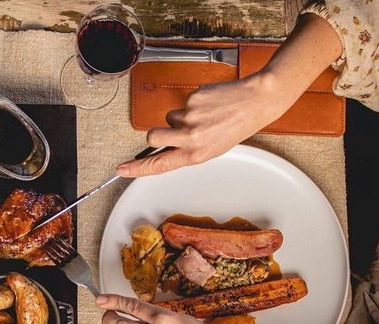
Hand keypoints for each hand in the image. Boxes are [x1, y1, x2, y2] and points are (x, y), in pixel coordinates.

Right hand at [115, 13, 342, 178]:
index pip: (159, 165)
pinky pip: (182, 104)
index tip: (122, 169)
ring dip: (180, 117)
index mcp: (196, 155)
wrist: (256, 102)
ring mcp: (190, 117)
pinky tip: (210, 105)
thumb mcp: (211, 149)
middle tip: (172, 132)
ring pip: (169, 118)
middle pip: (152, 138)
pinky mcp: (192, 99)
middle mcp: (190, 138)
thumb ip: (186, 150)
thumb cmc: (235, 127)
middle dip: (155, 135)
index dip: (137, 169)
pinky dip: (192, 104)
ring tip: (204, 117)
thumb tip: (164, 149)